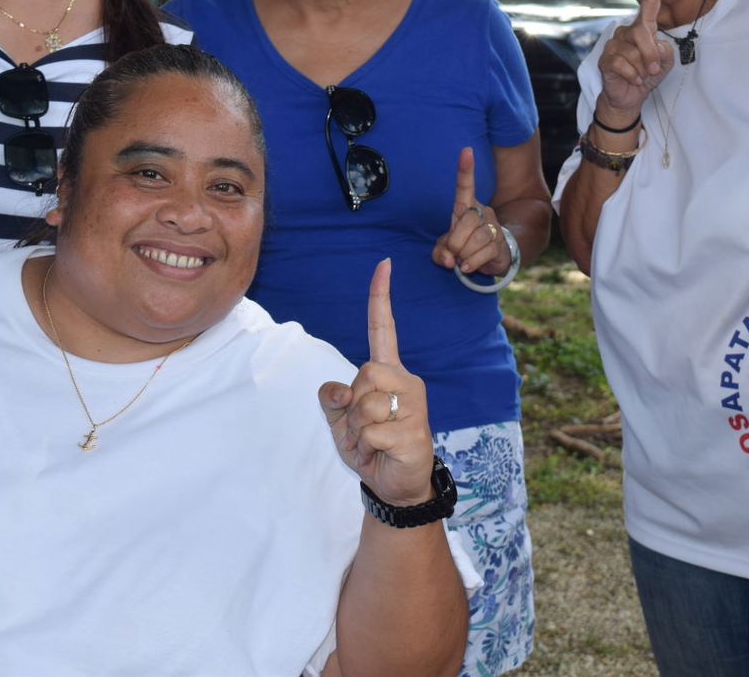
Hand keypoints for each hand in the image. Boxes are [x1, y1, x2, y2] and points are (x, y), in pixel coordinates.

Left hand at [318, 260, 435, 504]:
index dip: (380, 298)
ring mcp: (414, 406)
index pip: (383, 329)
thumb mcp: (341, 420)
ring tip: (371, 441)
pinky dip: (365, 446)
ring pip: (366, 403)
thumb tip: (341, 390)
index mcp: (389, 372)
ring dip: (357, 429)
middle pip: (365, 371)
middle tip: (363, 426)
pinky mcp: (414, 432)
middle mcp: (407, 381)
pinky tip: (380, 452)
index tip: (383, 264)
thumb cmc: (370, 446)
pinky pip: (372, 431)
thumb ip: (333, 398)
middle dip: (353, 403)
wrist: (395, 484)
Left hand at [431, 147, 512, 274]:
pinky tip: (467, 267)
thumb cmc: (463, 247)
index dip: (465, 169)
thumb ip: (440, 252)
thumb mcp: (444, 249)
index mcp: (466, 208)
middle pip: (468, 219)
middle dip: (455, 240)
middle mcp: (482, 213)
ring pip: (478, 237)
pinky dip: (471, 263)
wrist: (489, 260)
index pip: (465, 186)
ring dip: (464, 253)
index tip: (466, 150)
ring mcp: (493, 228)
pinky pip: (484, 252)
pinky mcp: (500, 245)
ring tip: (461, 260)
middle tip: (453, 252)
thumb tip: (449, 259)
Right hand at [596, 0, 675, 121]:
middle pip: (642, 33)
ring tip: (639, 76)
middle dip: (651, 54)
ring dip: (642, 70)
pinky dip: (632, 76)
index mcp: (642, 28)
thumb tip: (652, 47)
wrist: (629, 98)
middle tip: (654, 69)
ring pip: (633, 52)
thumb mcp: (664, 63)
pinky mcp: (605, 59)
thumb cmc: (646, 75)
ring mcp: (614, 44)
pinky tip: (632, 80)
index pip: (648, 5)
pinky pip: (622, 64)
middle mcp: (627, 31)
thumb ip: (664, 50)